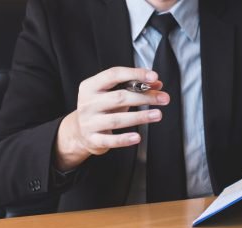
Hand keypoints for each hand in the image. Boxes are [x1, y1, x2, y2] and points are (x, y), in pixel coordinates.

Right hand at [55, 67, 171, 170]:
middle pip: (119, 97)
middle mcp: (88, 103)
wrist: (78, 131)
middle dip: (144, 97)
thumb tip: (157, 83)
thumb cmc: (100, 108)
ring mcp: (89, 122)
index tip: (153, 76)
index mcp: (90, 86)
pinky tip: (138, 137)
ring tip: (157, 114)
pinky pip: (111, 140)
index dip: (135, 74)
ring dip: (140, 117)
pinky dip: (125, 139)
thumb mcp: (112, 94)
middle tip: (163, 98)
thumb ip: (134, 87)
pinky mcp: (93, 139)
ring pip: (117, 119)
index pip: (114, 74)